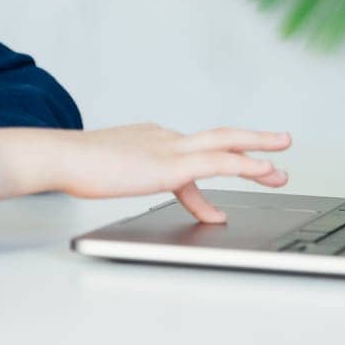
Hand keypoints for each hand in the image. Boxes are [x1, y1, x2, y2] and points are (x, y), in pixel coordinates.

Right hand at [0, 122, 290, 222]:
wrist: (62, 156)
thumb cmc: (75, 166)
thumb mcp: (110, 174)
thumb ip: (131, 179)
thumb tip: (129, 185)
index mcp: (150, 138)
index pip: (189, 156)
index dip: (205, 182)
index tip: (215, 207)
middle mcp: (165, 137)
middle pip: (218, 137)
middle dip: (251, 143)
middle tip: (280, 144)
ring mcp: (170, 147)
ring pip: (226, 144)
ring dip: (258, 153)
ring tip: (282, 165)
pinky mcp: (172, 164)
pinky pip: (219, 162)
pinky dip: (245, 165)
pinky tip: (263, 172)